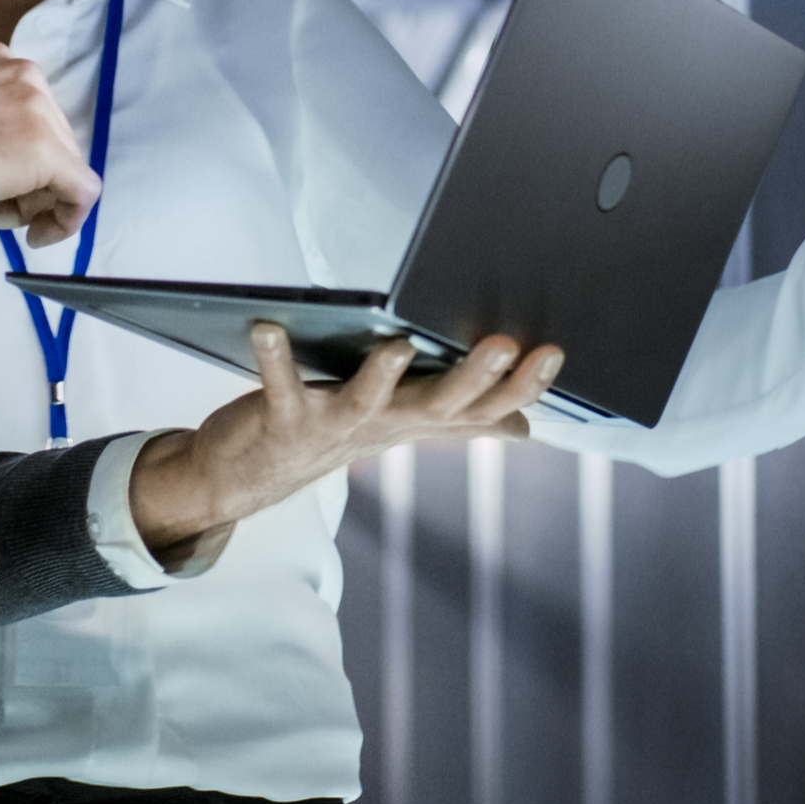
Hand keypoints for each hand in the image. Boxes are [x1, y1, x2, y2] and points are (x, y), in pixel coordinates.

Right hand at [0, 43, 100, 247]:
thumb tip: (4, 159)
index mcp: (0, 62)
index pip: (32, 122)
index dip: (16, 165)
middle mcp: (27, 76)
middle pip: (53, 146)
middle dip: (23, 187)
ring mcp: (40, 109)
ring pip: (64, 172)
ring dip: (26, 205)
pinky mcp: (46, 150)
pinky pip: (82, 193)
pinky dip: (65, 221)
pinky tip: (33, 235)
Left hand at [127, 324, 566, 559]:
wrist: (250, 477)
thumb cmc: (333, 434)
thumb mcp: (403, 425)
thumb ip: (461, 419)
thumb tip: (523, 426)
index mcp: (417, 419)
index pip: (483, 407)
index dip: (520, 386)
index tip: (553, 352)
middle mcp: (384, 426)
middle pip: (439, 406)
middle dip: (473, 378)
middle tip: (503, 344)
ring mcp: (334, 426)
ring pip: (367, 403)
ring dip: (382, 376)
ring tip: (398, 344)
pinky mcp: (283, 419)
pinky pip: (279, 386)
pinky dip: (274, 358)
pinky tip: (268, 326)